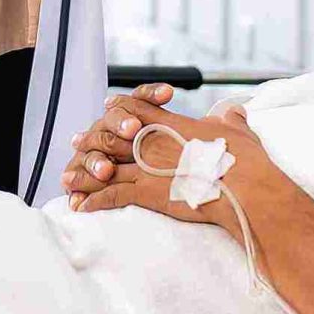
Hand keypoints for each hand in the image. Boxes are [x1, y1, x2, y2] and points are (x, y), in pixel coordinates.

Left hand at [60, 93, 280, 227]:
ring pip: (105, 167)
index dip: (120, 108)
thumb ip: (230, 121)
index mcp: (172, 124)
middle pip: (112, 137)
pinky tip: (82, 206)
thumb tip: (234, 112)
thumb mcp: (238, 132)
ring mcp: (147, 167)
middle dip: (92, 141)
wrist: (244, 185)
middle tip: (76, 143)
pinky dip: (95, 201)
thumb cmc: (245, 161)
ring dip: (85, 174)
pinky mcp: (147, 192)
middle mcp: (152, 142)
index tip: (107, 106)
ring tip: (68, 179)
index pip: (137, 108)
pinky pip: (112, 196)